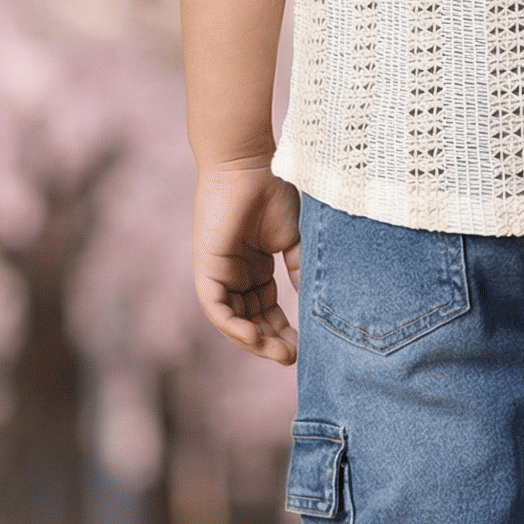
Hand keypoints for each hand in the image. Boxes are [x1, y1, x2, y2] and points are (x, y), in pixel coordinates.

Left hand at [193, 159, 302, 363]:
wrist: (250, 164)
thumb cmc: (274, 192)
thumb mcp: (295, 240)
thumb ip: (302, 271)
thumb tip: (317, 306)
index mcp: (255, 267)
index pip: (267, 309)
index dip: (285, 329)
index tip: (306, 347)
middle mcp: (235, 274)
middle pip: (251, 319)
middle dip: (271, 341)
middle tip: (294, 358)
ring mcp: (219, 272)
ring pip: (233, 320)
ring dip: (254, 341)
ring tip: (279, 354)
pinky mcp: (206, 268)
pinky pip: (216, 308)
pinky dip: (233, 327)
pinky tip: (254, 339)